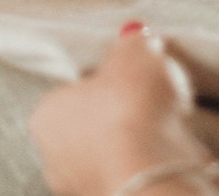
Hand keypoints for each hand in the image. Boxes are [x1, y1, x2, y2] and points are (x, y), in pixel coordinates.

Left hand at [31, 27, 208, 195]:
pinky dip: (152, 169)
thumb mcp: (136, 54)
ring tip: (170, 132)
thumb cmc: (130, 112)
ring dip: (138, 147)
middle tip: (152, 105)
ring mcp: (82, 190)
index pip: (73, 93)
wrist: (153, 178)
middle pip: (92, 129)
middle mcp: (54, 160)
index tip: (132, 79)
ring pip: (114, 159)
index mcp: (45, 116)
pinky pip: (135, 180)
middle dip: (121, 119)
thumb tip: (137, 38)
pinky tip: (173, 158)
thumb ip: (134, 44)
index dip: (106, 84)